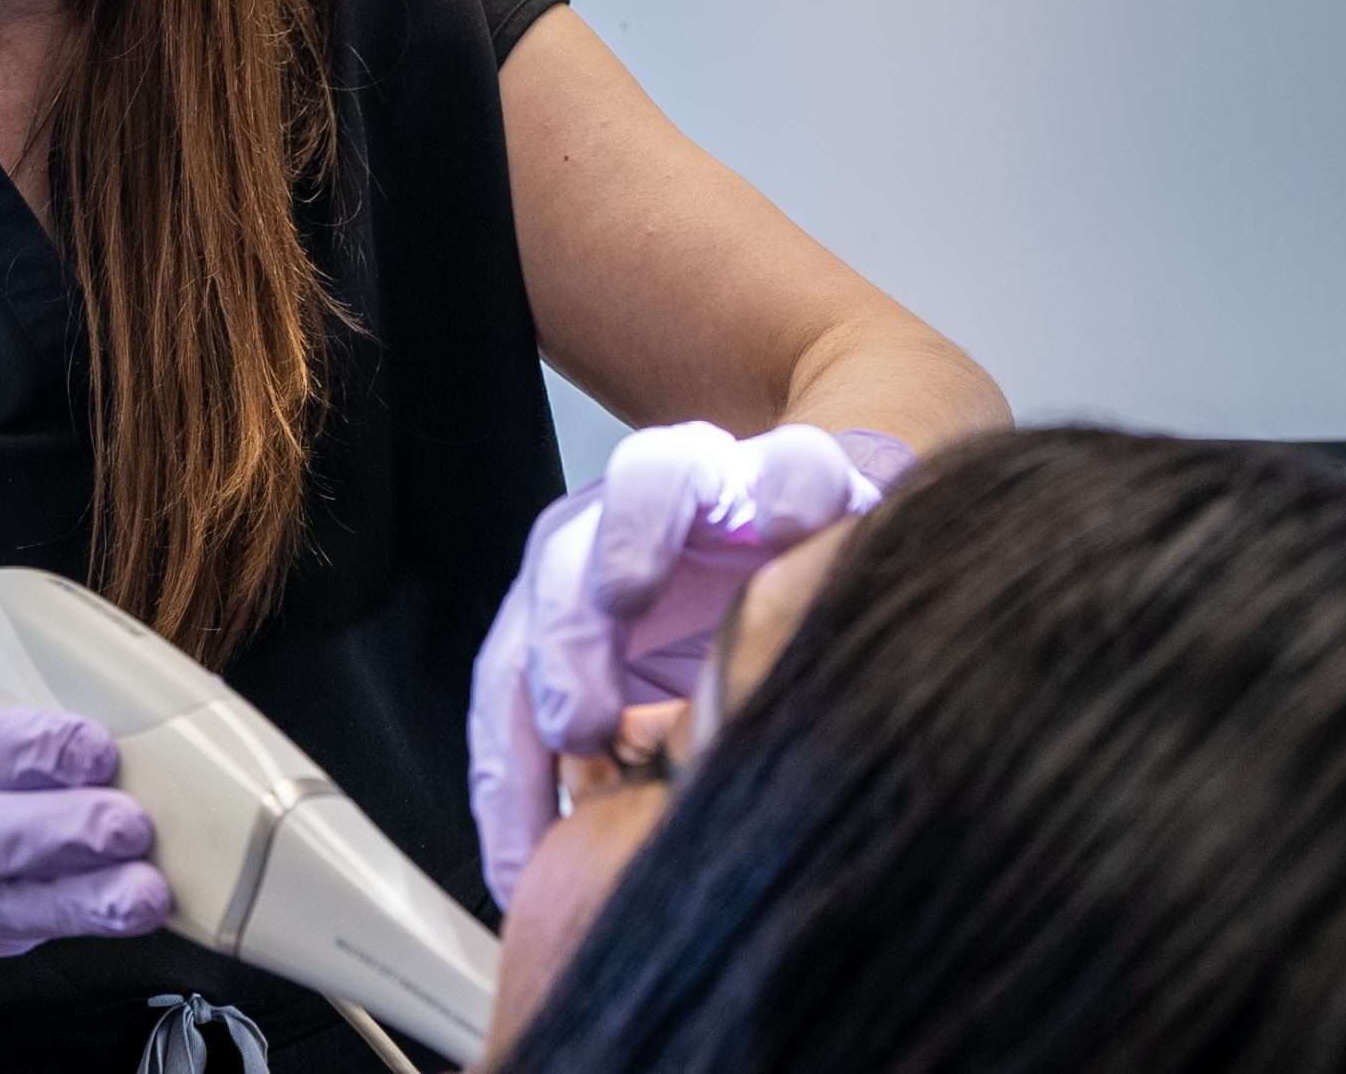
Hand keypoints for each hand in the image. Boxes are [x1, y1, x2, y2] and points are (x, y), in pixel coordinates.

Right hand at [0, 684, 171, 957]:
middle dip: (55, 832)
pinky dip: (84, 916)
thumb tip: (127, 686)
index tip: (95, 750)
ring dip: (81, 896)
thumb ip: (4, 689)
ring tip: (144, 890)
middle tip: (128, 825)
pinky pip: (24, 926)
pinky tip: (131, 909)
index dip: (15, 748)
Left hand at [468, 422, 888, 906]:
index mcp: (572, 597)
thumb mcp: (661, 728)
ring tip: (628, 596)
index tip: (521, 865)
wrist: (838, 543)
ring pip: (646, 483)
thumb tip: (562, 877)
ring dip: (627, 539)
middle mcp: (623, 532)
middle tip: (576, 728)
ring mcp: (712, 487)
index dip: (507, 774)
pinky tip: (784, 534)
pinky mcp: (804, 470)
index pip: (510, 681)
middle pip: (558, 567)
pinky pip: (791, 468)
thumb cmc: (740, 644)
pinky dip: (784, 493)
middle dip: (555, 646)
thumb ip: (612, 778)